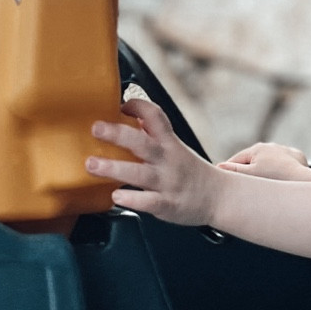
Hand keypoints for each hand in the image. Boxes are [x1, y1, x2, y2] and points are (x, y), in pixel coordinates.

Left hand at [85, 98, 220, 225]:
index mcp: (170, 143)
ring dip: (113, 168)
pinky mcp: (167, 205)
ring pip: (139, 174)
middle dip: (117, 134)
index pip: (156, 116)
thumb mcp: (175, 146)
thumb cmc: (190, 171)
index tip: (120, 104)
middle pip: (142, 143)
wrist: (218, 197)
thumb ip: (152, 133)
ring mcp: (168, 183)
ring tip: (92, 165)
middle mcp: (168, 160)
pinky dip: (131, 199)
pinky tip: (116, 195)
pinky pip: (148, 202)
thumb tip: (126, 113)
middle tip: (95, 128)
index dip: (138, 106)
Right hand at [221, 142, 310, 179]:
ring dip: (264, 172)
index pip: (236, 160)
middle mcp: (271, 146)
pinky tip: (279, 182)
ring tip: (263, 186)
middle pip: (253, 161)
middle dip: (248, 172)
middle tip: (244, 187)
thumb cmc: (276, 179)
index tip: (225, 182)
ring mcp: (286, 151)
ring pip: (269, 163)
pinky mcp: (298, 158)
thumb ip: (233, 172)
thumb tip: (218, 167)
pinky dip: (281, 172)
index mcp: (257, 148)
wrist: (304, 181)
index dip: (229, 171)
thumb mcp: (250, 176)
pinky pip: (285, 165)